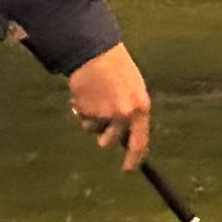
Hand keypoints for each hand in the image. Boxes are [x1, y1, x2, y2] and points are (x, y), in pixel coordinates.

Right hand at [69, 42, 151, 170]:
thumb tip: (127, 137)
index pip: (140, 143)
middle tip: (101, 123)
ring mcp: (103, 113)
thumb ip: (132, 112)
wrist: (95, 52)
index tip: (128, 169)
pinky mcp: (85, 109)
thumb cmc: (118, 69)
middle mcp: (123, 114)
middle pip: (109, 143)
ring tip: (94, 99)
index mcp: (140, 108)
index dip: (134, 159)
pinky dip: (81, 109)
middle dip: (103, 137)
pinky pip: (81, 117)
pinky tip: (86, 92)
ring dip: (90, 121)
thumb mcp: (134, 90)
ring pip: (92, 130)